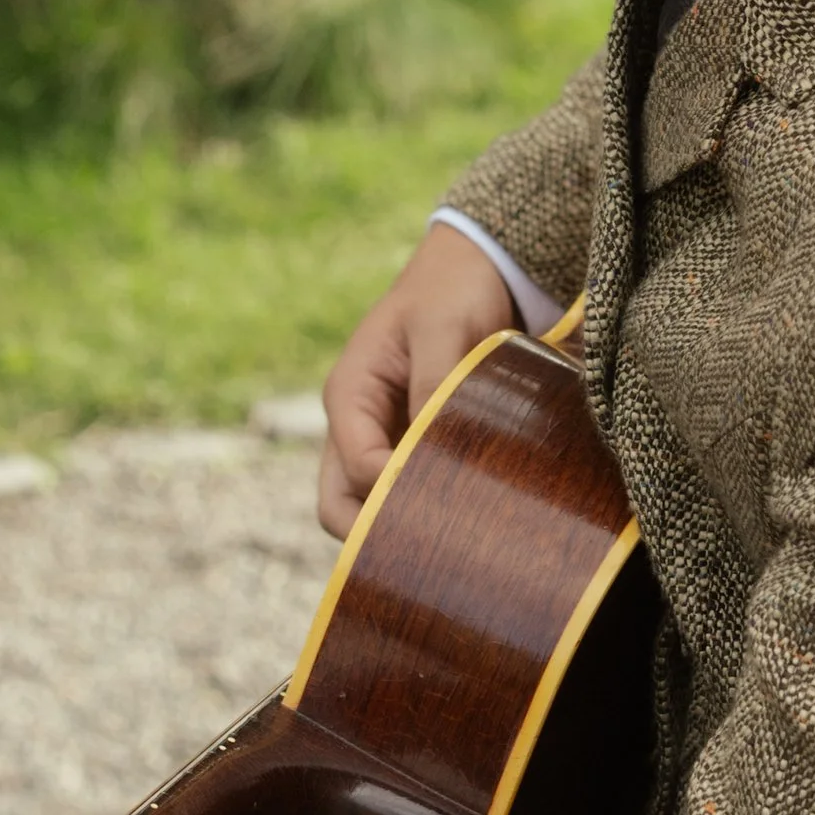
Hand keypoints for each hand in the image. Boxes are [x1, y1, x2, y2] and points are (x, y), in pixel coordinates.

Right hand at [319, 220, 517, 538]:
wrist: (475, 269)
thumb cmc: (453, 290)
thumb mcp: (444, 329)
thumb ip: (434, 387)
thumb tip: (431, 452)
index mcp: (348, 394)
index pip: (356, 469)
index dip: (396, 494)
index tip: (449, 506)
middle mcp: (352, 424)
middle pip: (338, 506)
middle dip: (377, 533)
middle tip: (439, 546)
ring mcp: (376, 438)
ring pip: (365, 507)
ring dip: (400, 525)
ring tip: (454, 535)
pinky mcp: (406, 445)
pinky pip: (400, 492)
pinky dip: (422, 510)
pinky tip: (464, 516)